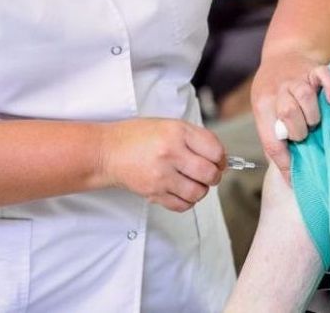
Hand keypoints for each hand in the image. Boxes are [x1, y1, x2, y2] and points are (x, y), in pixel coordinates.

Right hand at [100, 118, 225, 211]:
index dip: (222, 158)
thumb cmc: (137, 137)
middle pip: (209, 173)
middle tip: (210, 174)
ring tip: (194, 182)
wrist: (107, 151)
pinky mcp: (153, 192)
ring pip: (198, 192)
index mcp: (177, 132)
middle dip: (214, 176)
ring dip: (201, 190)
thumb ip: (195, 138)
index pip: (215, 150)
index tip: (219, 161)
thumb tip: (219, 156)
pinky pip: (182, 205)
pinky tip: (182, 191)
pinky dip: (187, 201)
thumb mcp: (169, 125)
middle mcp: (170, 153)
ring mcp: (161, 175)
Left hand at [251, 54, 329, 181]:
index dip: (284, 160)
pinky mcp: (314, 69)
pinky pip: (324, 76)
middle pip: (288, 113)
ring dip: (312, 114)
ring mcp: (297, 78)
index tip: (295, 177)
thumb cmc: (274, 92)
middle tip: (303, 134)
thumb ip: (274, 139)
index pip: (271, 139)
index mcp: (263, 106)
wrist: (284, 55)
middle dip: (299, 131)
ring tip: (315, 121)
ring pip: (304, 96)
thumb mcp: (265, 112)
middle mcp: (278, 90)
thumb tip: (289, 178)